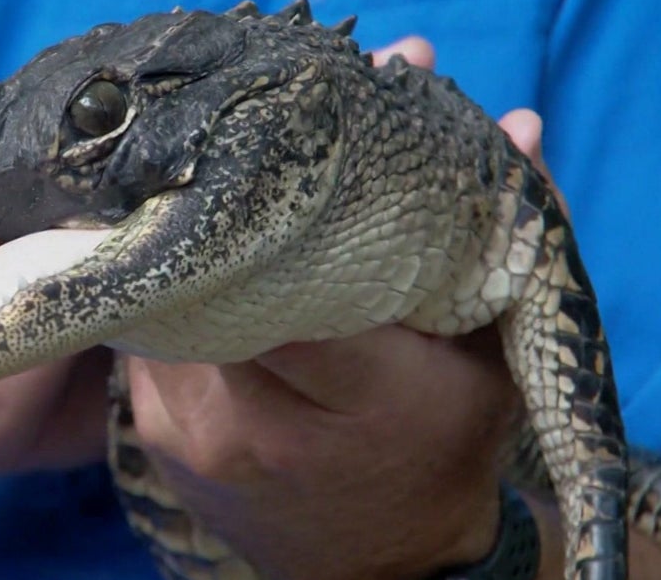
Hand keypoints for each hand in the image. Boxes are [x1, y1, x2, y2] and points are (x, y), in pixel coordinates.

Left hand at [122, 37, 539, 579]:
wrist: (378, 563)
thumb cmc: (440, 447)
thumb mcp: (488, 358)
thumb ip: (489, 245)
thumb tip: (514, 124)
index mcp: (363, 397)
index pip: (294, 281)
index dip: (275, 212)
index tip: (274, 153)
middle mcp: (264, 422)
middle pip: (213, 285)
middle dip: (219, 219)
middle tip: (222, 155)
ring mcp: (197, 434)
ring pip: (165, 307)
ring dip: (181, 256)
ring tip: (195, 201)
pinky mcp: (157, 437)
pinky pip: (146, 340)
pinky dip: (164, 302)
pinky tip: (184, 273)